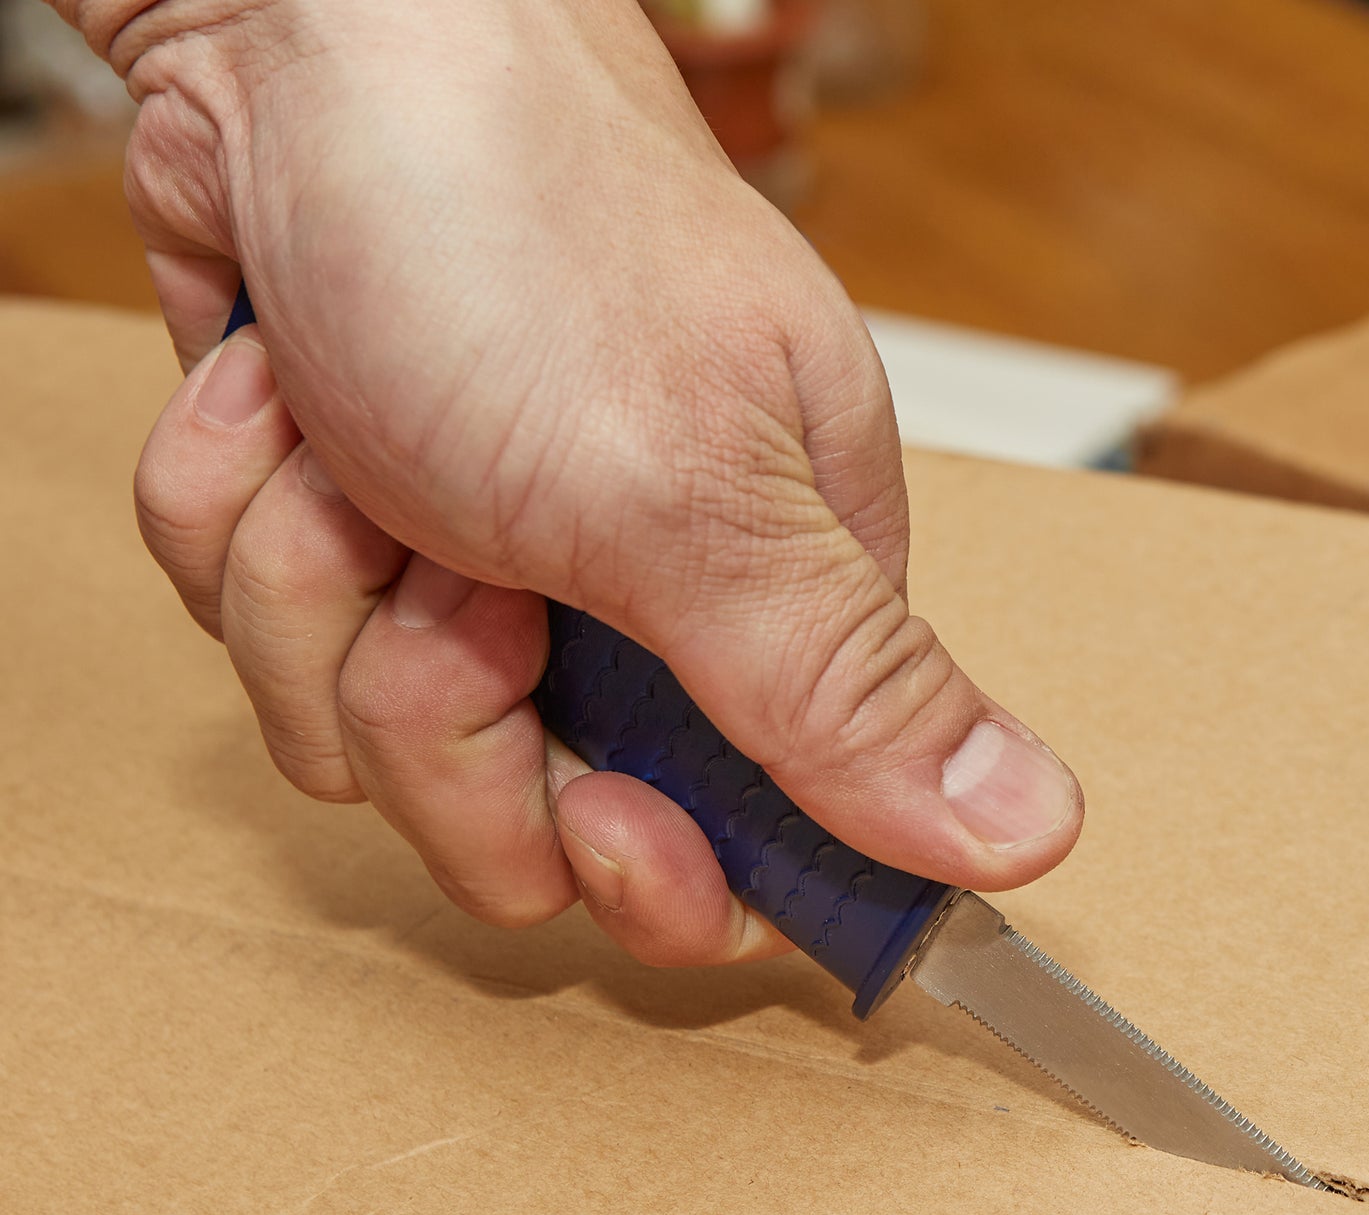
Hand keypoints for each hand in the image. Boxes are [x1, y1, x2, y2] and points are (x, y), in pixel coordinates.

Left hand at [73, 0, 1082, 961]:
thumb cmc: (515, 222)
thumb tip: (1031, 827)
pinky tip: (280, 413)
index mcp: (765, 607)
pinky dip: (239, 528)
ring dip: (323, 597)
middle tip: (466, 583)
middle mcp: (631, 617)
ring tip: (356, 451)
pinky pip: (266, 645)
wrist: (298, 48)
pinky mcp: (350, 555)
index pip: (745, 857)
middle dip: (449, 724)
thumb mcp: (694, 491)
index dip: (661, 879)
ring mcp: (476, 590)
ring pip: (370, 747)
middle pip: (528, 836)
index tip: (604, 817)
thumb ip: (848, 688)